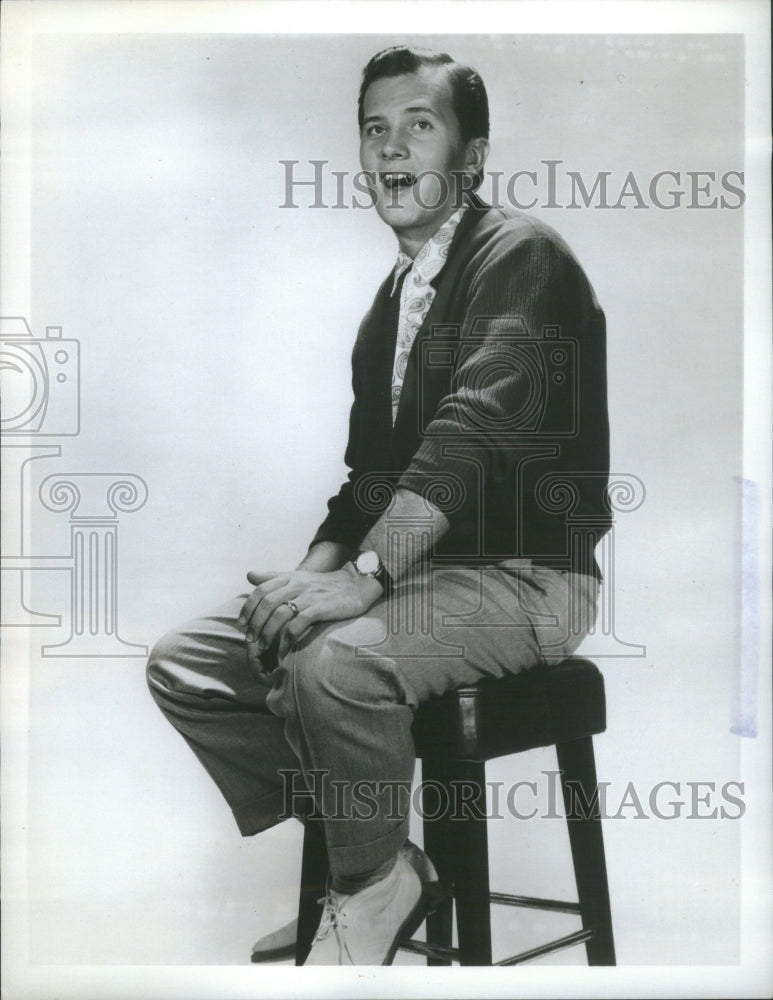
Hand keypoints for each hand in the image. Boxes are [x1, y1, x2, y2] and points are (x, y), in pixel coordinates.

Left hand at [239, 565, 382, 669]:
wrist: (356, 585)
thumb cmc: (323, 585)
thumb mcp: (297, 577)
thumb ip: (273, 577)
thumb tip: (248, 574)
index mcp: (289, 577)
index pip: (261, 590)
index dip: (248, 607)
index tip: (242, 623)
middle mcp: (297, 584)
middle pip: (267, 603)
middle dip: (255, 623)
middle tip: (250, 639)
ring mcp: (310, 595)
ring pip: (280, 614)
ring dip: (268, 633)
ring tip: (263, 646)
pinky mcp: (322, 608)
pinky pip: (299, 623)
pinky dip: (288, 637)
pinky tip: (284, 647)